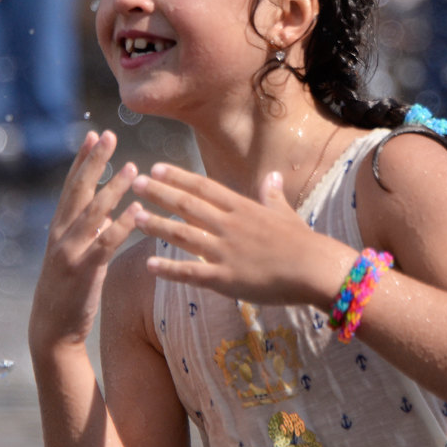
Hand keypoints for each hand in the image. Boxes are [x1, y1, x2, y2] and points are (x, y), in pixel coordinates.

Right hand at [28, 131, 139, 352]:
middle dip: (94, 161)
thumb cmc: (68, 289)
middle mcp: (61, 234)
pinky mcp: (84, 270)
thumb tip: (106, 207)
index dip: (82, 159)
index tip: (94, 134)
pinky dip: (121, 225)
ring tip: (133, 168)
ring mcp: (70, 251)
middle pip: (79, 190)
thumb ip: (89, 229)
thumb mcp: (76, 252)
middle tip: (109, 135)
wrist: (52, 329)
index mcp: (59, 227)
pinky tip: (136, 210)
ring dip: (113, 189)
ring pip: (93, 213)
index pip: (72, 186)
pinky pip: (106, 243)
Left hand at [131, 164, 353, 309]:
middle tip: (133, 183)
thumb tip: (272, 176)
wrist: (314, 269)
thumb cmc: (302, 242)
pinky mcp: (226, 278)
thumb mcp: (284, 213)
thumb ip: (272, 195)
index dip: (177, 177)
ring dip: (157, 225)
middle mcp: (229, 225)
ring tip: (134, 217)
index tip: (156, 168)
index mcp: (242, 207)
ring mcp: (225, 251)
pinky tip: (150, 266)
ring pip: (183, 235)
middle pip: (187, 204)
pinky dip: (170, 269)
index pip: (203, 187)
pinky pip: (192, 273)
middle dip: (158, 193)